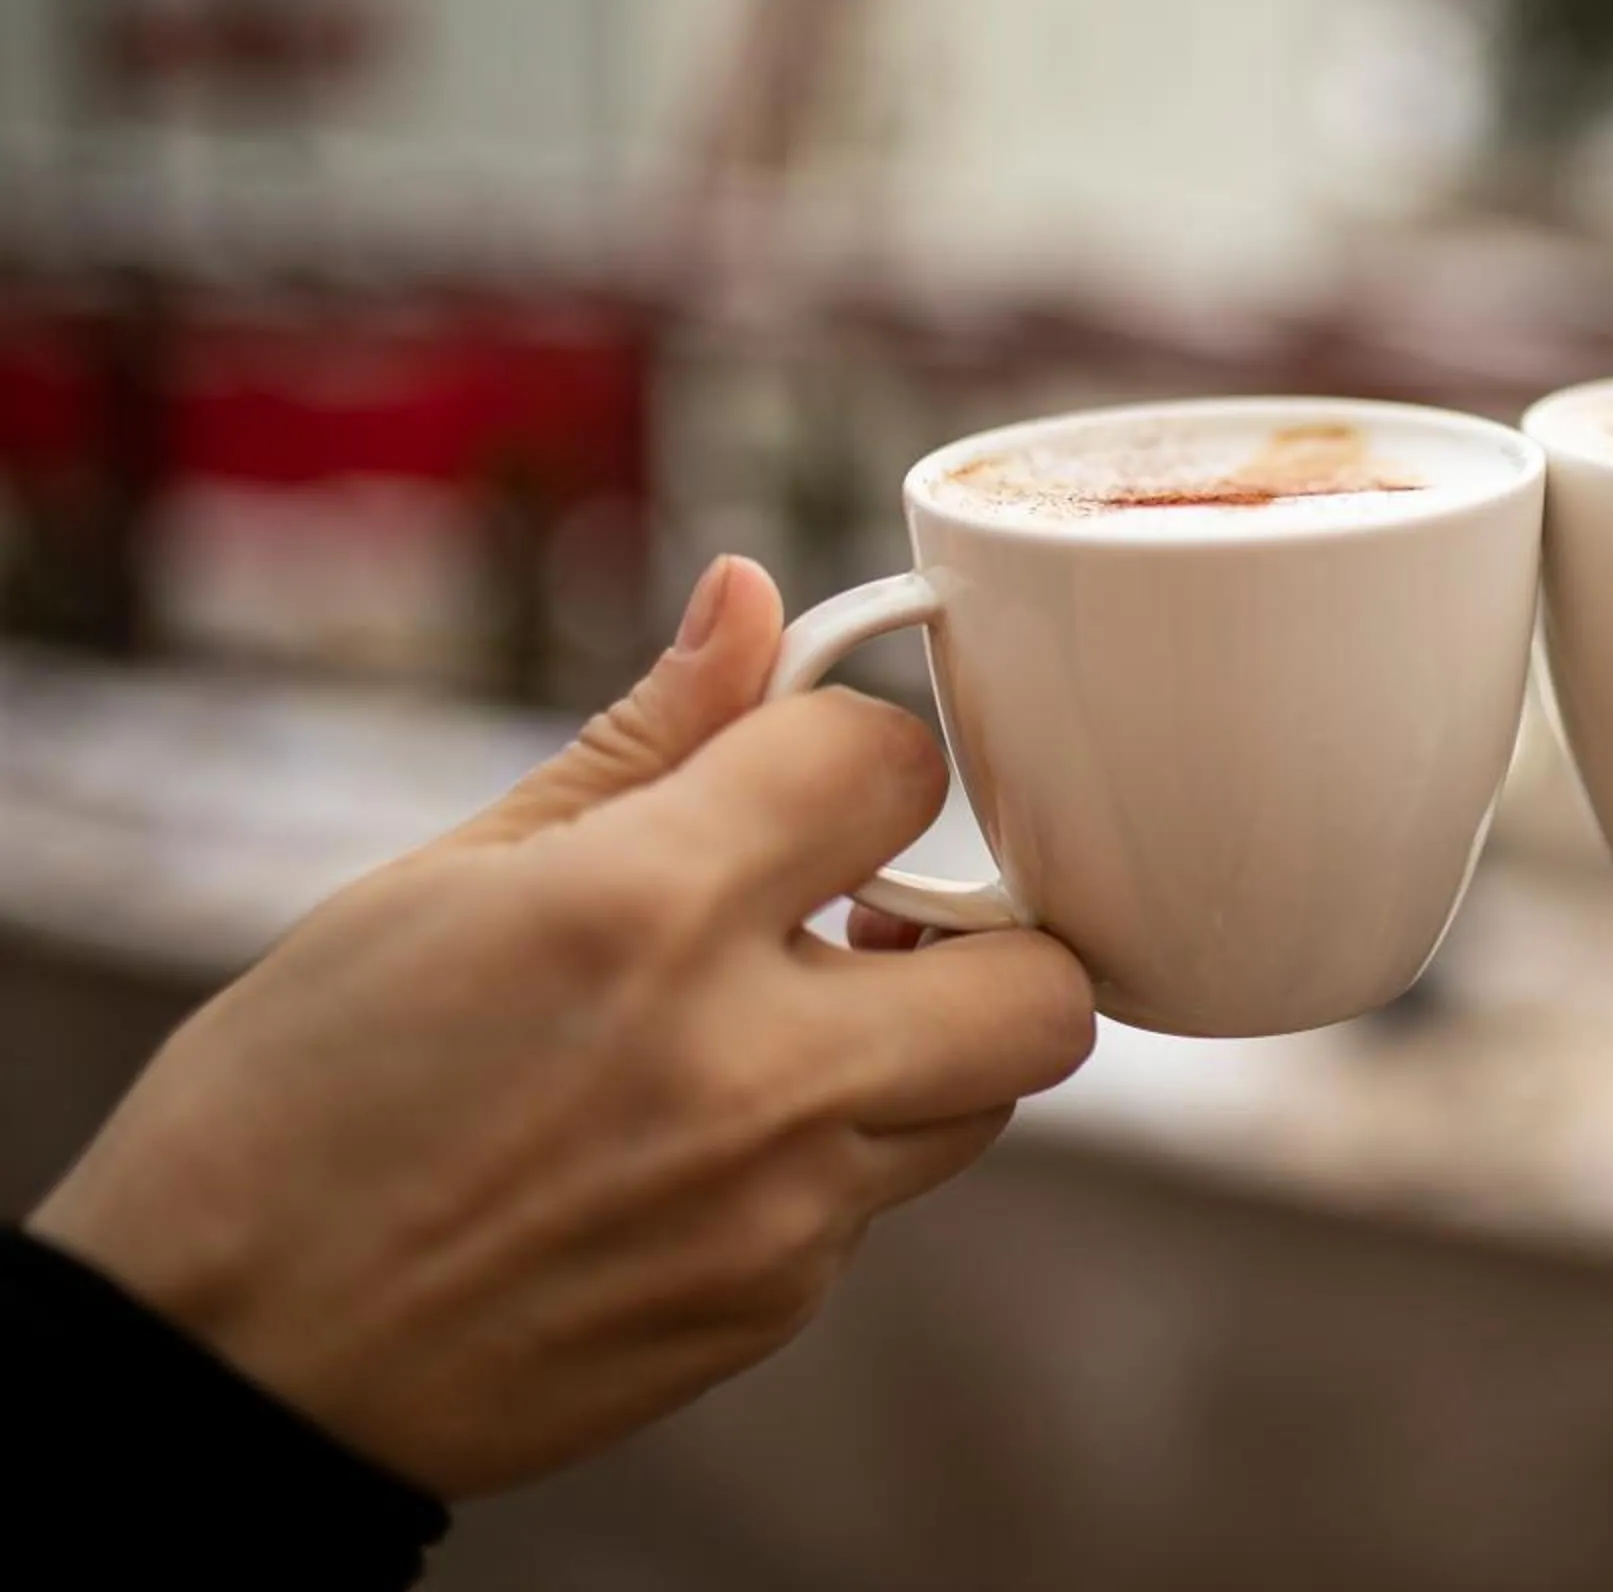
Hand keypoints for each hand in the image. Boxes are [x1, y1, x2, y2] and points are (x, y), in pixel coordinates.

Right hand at [27, 559, 1095, 1496]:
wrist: (216, 1369)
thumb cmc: (295, 1104)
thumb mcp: (440, 881)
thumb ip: (643, 744)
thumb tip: (749, 600)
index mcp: (645, 914)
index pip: (889, 763)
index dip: (854, 747)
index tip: (800, 775)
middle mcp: (746, 1066)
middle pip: (1040, 978)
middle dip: (989, 924)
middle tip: (878, 914)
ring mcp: (776, 1209)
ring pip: (984, 1096)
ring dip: (923, 1039)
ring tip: (787, 1018)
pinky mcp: (768, 1309)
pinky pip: (875, 1198)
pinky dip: (827, 1150)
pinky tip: (701, 1137)